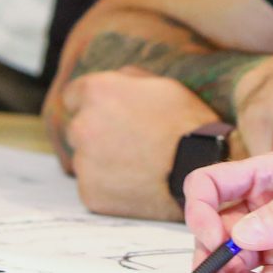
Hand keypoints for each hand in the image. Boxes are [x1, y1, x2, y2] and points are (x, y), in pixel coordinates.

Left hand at [61, 68, 211, 220]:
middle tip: (128, 141)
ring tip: (136, 164)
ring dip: (102, 160)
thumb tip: (112, 80)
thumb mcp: (161, 84)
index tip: (109, 114)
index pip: (73, 95)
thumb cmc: (184, 123)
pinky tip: (135, 181)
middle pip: (77, 129)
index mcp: (97, 92)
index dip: (93, 104)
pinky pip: (93, 186)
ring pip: (85, 159)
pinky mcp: (90, 193)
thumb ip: (126, 79)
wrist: (199, 168)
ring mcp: (84, 162)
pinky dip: (109, 185)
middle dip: (96, 132)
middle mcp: (82, 125)